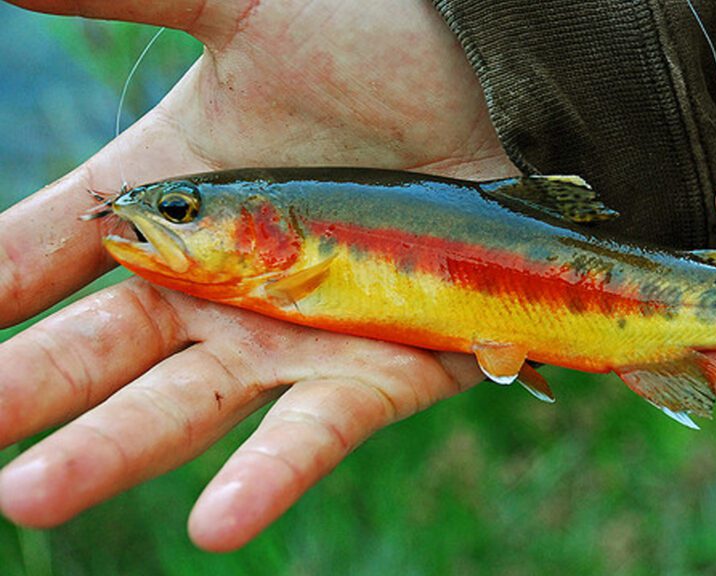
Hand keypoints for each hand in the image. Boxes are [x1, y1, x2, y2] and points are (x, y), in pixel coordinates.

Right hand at [0, 0, 513, 550]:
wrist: (514, 83)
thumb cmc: (389, 40)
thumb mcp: (248, 10)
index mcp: (187, 195)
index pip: (61, 243)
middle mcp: (233, 278)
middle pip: (108, 345)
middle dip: (31, 385)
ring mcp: (303, 332)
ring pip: (191, 405)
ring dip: (112, 452)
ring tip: (34, 497)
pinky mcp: (383, 367)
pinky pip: (319, 428)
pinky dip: (271, 474)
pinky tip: (214, 526)